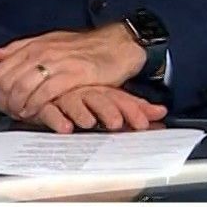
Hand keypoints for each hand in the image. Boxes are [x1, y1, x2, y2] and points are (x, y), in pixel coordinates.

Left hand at [0, 25, 145, 119]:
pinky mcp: (74, 75)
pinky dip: (36, 105)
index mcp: (35, 45)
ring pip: (24, 86)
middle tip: (8, 112)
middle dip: (4, 101)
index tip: (0, 101)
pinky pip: (46, 92)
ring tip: (20, 114)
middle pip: (8, 80)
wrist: (118, 45)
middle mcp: (43, 52)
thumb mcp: (50, 41)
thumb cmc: (85, 47)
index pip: (1, 69)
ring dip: (18, 105)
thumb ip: (21, 48)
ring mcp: (58, 63)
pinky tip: (35, 112)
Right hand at [29, 85, 167, 134]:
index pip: (120, 98)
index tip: (144, 123)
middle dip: (108, 111)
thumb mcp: (111, 100)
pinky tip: (64, 127)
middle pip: (99, 98)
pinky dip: (56, 119)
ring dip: (81, 112)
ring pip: (74, 102)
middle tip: (116, 123)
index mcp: (103, 90)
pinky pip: (49, 110)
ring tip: (89, 122)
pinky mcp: (44, 105)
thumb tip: (161, 112)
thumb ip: (135, 108)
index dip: (133, 110)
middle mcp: (85, 91)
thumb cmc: (85, 94)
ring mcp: (65, 97)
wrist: (49, 79)